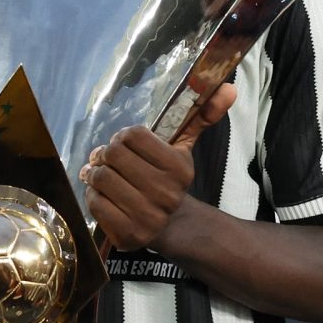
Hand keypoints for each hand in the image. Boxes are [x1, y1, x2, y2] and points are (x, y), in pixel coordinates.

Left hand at [81, 83, 236, 252]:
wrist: (170, 224)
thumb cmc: (167, 178)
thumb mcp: (183, 147)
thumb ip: (201, 116)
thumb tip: (228, 88)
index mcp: (179, 168)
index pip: (134, 135)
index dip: (123, 136)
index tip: (124, 143)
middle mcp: (166, 193)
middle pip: (113, 154)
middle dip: (105, 155)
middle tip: (107, 159)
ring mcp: (147, 216)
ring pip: (101, 178)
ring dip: (95, 175)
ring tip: (103, 176)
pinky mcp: (128, 233)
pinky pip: (95, 202)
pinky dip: (93, 195)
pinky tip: (103, 196)